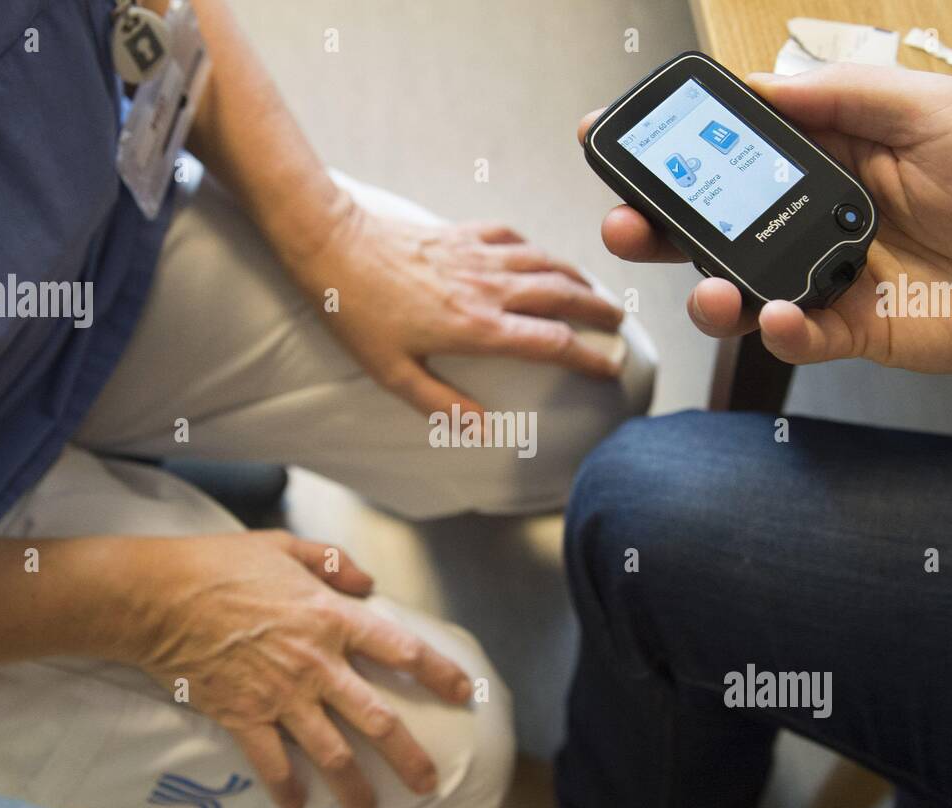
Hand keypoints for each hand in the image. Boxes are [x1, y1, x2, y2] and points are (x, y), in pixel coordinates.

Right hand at [118, 530, 472, 807]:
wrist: (157, 597)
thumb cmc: (220, 564)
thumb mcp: (284, 545)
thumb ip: (334, 563)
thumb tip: (368, 583)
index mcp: (331, 618)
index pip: (400, 650)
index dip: (438, 673)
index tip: (462, 692)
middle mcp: (315, 664)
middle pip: (376, 718)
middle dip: (407, 756)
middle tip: (428, 783)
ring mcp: (279, 695)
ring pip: (331, 752)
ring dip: (353, 787)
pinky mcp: (243, 716)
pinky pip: (272, 762)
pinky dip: (286, 787)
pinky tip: (299, 806)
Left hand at [289, 204, 624, 414]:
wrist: (331, 246)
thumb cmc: (356, 313)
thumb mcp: (393, 373)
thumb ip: (443, 404)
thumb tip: (483, 430)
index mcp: (478, 328)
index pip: (552, 342)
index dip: (589, 357)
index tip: (610, 367)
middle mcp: (488, 289)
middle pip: (562, 295)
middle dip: (598, 310)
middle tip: (619, 322)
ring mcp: (477, 256)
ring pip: (545, 261)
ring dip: (577, 276)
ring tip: (595, 290)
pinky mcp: (461, 233)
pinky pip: (512, 237)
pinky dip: (535, 248)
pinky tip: (539, 256)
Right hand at [582, 63, 951, 373]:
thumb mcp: (925, 107)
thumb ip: (839, 97)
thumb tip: (760, 87)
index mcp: (826, 156)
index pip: (732, 153)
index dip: (674, 151)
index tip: (617, 142)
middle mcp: (812, 217)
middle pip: (714, 226)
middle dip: (658, 227)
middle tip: (624, 224)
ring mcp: (824, 276)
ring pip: (740, 289)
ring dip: (708, 295)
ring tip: (709, 294)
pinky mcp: (847, 329)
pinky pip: (794, 336)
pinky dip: (779, 331)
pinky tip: (781, 316)